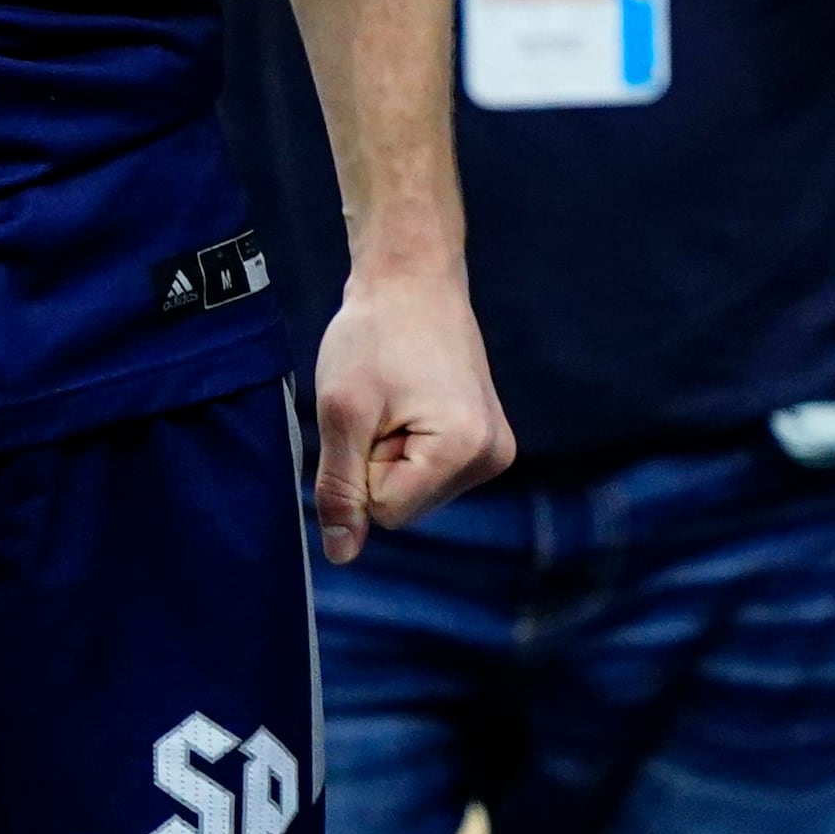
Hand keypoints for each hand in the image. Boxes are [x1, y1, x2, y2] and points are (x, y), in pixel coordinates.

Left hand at [308, 261, 512, 563]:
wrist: (412, 279)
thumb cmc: (374, 335)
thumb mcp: (342, 411)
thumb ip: (340, 488)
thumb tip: (340, 555)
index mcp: (465, 450)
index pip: (387, 512)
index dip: (361, 466)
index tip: (371, 413)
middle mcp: (493, 458)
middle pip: (404, 507)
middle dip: (378, 461)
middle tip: (383, 403)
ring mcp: (494, 451)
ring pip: (413, 492)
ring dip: (390, 452)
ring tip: (396, 398)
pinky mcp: (486, 441)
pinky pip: (426, 472)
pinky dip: (405, 444)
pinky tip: (410, 402)